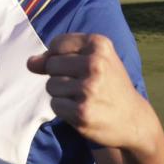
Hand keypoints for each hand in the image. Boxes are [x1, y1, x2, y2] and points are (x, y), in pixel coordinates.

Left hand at [27, 33, 151, 150]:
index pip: (57, 44)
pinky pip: (55, 105)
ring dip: (62, 94)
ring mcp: (88, 88)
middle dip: (61, 76)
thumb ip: (58, 57)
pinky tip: (83, 110)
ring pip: (51, 86)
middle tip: (85, 85)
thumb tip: (30, 63)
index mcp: (99, 45)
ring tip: (85, 98)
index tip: (79, 67)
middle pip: (51, 65)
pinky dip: (64, 109)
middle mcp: (95, 64)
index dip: (61, 57)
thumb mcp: (93, 61)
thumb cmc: (109, 85)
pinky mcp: (81, 111)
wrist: (133, 119)